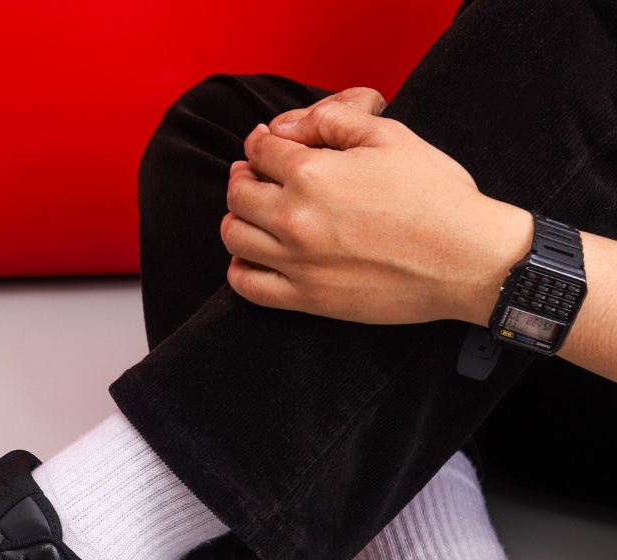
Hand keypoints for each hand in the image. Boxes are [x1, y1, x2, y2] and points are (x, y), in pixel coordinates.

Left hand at [221, 97, 532, 325]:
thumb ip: (333, 121)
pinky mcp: (305, 298)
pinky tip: (250, 258)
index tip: (266, 145)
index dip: (260, 142)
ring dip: (237, 219)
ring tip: (252, 213)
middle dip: (243, 177)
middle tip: (254, 175)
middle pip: (238, 193)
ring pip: (235, 237)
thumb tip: (287, 126)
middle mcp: (295, 218)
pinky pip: (247, 286)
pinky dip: (239, 269)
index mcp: (313, 173)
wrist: (464, 258)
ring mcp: (296, 262)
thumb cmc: (435, 195)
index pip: (261, 149)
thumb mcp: (389, 136)